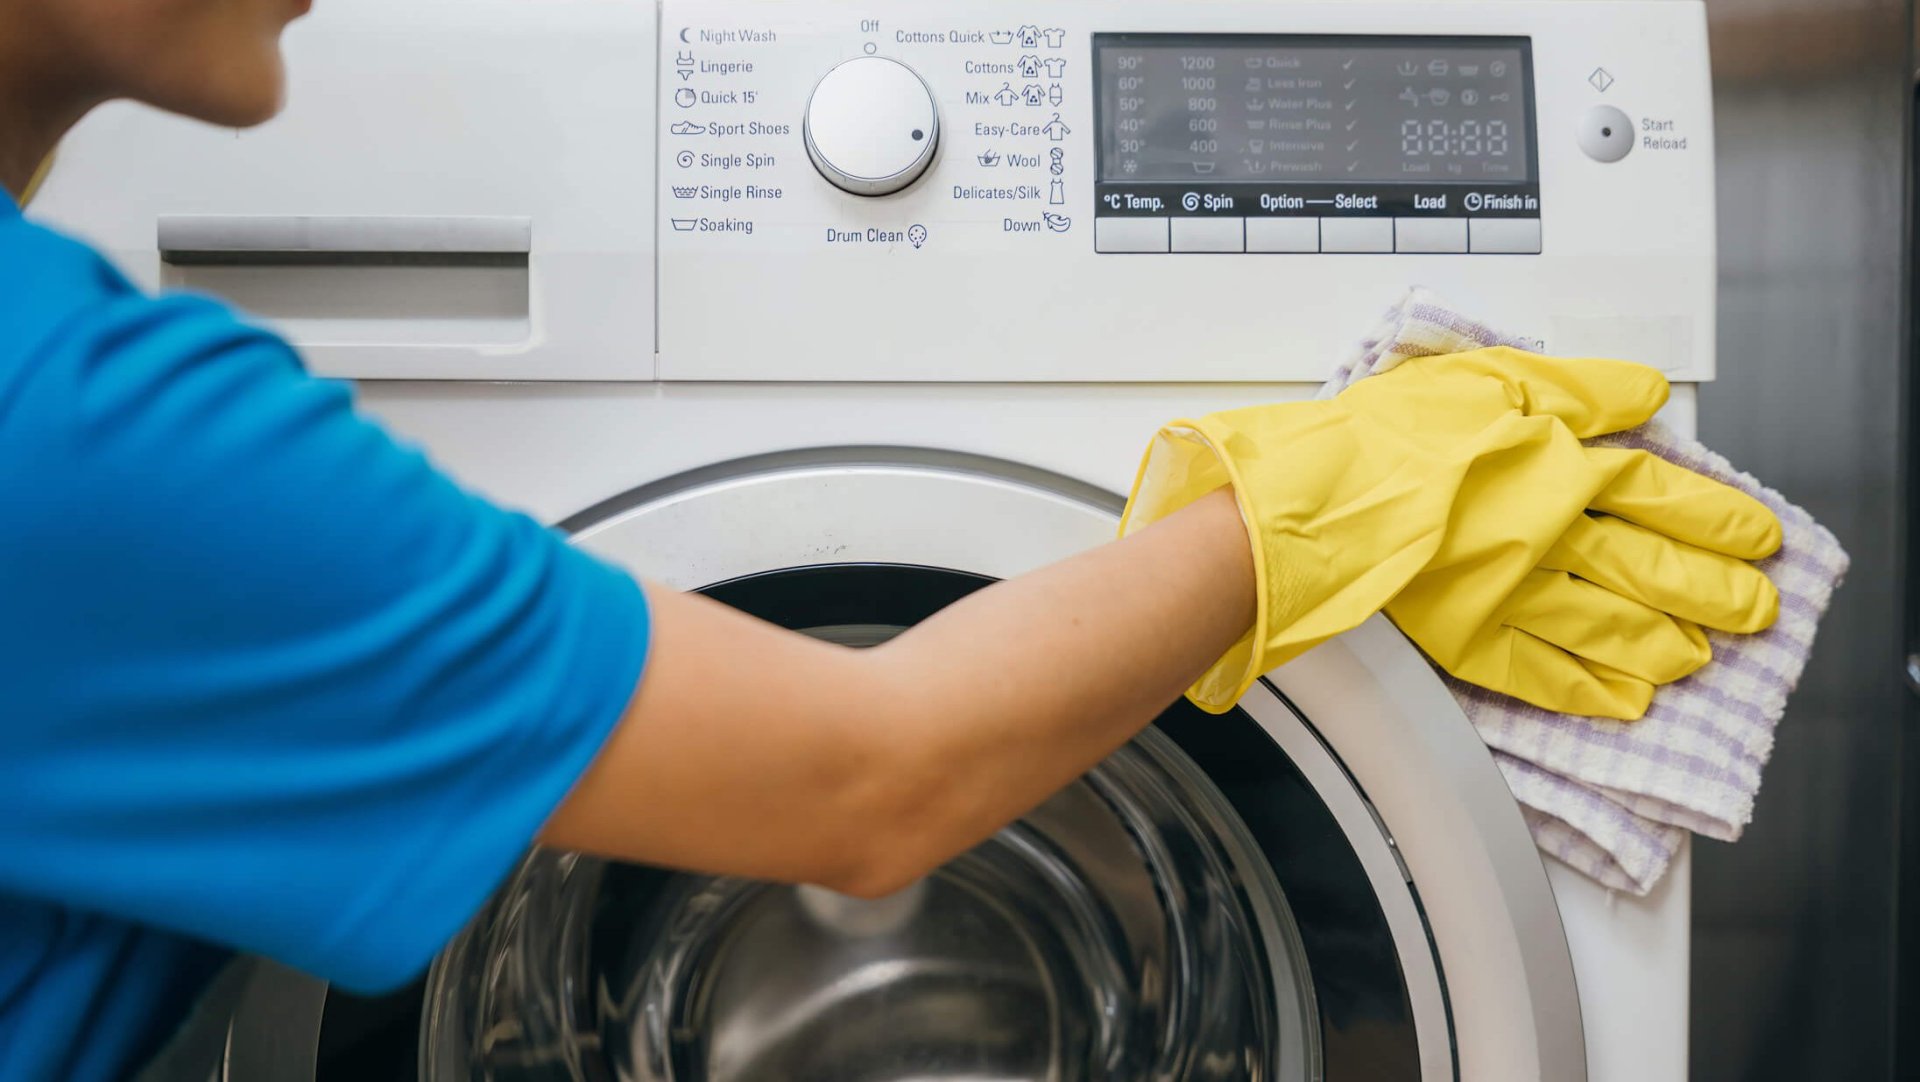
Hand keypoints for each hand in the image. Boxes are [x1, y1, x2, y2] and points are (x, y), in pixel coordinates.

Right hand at [1120, 347, 1779, 717]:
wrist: (1322, 500)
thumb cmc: (1394, 433)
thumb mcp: (1494, 375)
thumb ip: (1581, 387)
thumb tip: (1647, 395)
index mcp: (1562, 466)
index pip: (1662, 493)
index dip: (1716, 517)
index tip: (1757, 535)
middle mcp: (1553, 536)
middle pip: (1654, 567)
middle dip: (1714, 589)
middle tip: (1757, 608)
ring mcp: (1515, 594)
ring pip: (1612, 626)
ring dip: (1665, 644)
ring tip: (1701, 657)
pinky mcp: (1470, 636)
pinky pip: (1544, 673)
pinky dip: (1590, 691)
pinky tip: (1623, 702)